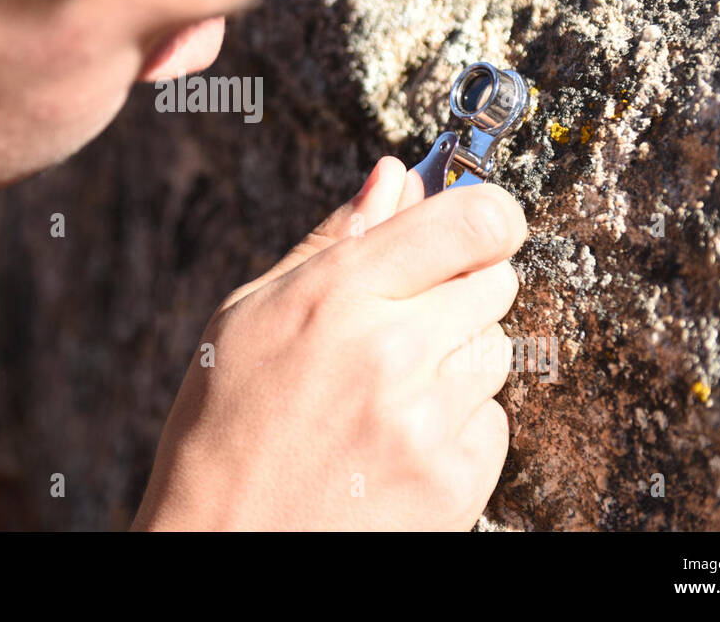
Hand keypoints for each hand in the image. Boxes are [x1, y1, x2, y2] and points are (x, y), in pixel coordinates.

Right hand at [133, 156, 526, 529]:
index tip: (476, 226)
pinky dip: (459, 423)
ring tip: (389, 388)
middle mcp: (394, 350)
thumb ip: (335, 240)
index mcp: (339, 294)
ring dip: (458, 358)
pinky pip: (495, 419)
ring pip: (499, 349)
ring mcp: (429, 421)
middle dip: (460, 288)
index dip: (485, 215)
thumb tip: (396, 177)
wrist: (220, 544)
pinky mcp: (455, 481)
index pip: (474, 220)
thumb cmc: (223, 422)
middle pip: (497, 279)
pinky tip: (399, 437)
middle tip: (402, 321)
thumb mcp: (251, 312)